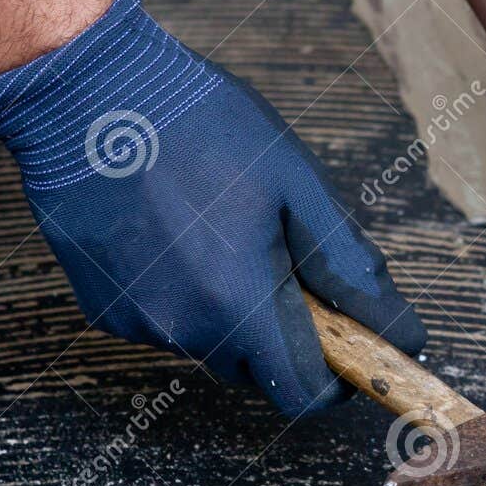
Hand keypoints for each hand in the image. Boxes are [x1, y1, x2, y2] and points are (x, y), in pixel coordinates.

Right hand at [0, 0, 424, 415]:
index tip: (350, 343)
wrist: (85, 91)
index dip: (335, 379)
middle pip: (258, 370)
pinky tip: (175, 231)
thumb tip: (400, 330)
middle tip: (287, 259)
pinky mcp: (103, 307)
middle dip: (286, 333)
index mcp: (241, 303)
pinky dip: (185, 294)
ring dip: (234, 311)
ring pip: (211, 344)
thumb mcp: (298, 184)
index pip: (302, 394)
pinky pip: (166, 322)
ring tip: (223, 230)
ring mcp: (137, 321)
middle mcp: (184, 329)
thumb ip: (349, 267)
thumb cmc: (201, 125)